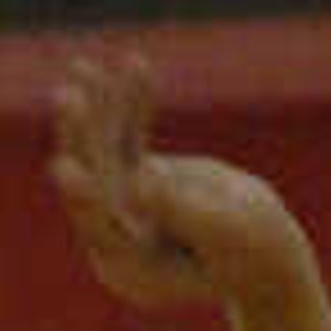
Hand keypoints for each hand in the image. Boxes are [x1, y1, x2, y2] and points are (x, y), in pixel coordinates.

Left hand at [47, 49, 308, 315]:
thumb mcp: (225, 230)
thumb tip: (140, 180)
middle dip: (82, 140)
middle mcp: (116, 239)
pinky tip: (136, 64)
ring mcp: (123, 207)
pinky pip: (128, 137)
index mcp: (131, 267)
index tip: (64, 165)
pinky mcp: (136, 179)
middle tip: (70, 97)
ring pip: (102, 154)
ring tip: (82, 67)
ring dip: (97, 110)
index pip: (101, 229)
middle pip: (92, 185)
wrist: (265, 252)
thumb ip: (182, 210)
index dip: (84, 197)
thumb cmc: (255, 252)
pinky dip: (131, 104)